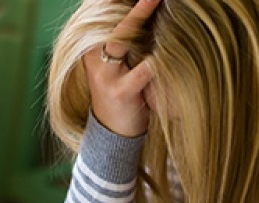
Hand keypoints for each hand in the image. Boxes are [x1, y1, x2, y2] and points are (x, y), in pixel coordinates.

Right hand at [83, 0, 160, 136]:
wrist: (112, 134)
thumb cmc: (122, 91)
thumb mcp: (117, 62)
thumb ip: (125, 39)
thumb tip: (146, 9)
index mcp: (91, 46)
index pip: (100, 12)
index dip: (113, 0)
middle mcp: (94, 56)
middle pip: (108, 19)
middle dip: (130, 3)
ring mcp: (105, 74)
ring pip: (120, 38)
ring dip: (139, 16)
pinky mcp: (120, 91)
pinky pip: (142, 70)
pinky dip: (157, 60)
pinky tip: (167, 50)